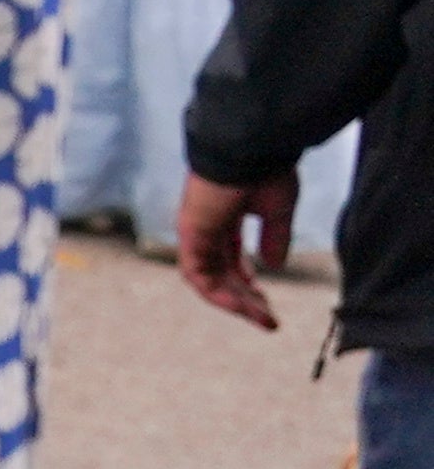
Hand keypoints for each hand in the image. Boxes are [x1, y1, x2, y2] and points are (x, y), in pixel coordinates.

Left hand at [180, 172, 301, 328]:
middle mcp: (206, 226)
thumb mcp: (277, 210)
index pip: (231, 258)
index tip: (269, 304)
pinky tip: (243, 307)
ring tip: (262, 318)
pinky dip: (218, 293)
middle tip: (267, 320)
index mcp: (225, 218)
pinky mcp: (190, 234)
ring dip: (235, 302)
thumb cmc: (265, 170)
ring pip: (208, 279)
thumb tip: (273, 265)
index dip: (248, 282)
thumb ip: (274, 238)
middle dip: (244, 298)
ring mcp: (195, 230)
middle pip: (220, 272)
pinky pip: (197, 274)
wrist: (252, 148)